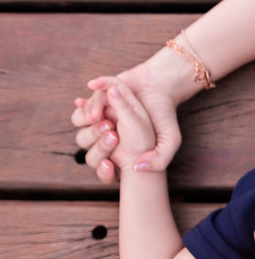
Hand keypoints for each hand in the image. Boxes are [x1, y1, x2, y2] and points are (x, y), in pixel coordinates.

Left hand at [72, 60, 183, 182]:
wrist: (159, 86)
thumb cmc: (163, 114)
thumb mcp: (170, 140)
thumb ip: (160, 159)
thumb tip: (137, 168)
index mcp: (122, 152)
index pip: (105, 170)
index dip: (103, 172)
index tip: (109, 164)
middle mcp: (108, 138)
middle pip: (88, 150)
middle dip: (97, 143)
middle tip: (113, 133)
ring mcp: (100, 121)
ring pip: (82, 132)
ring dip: (90, 127)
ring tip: (101, 117)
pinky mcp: (95, 105)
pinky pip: (80, 111)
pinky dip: (84, 108)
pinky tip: (97, 109)